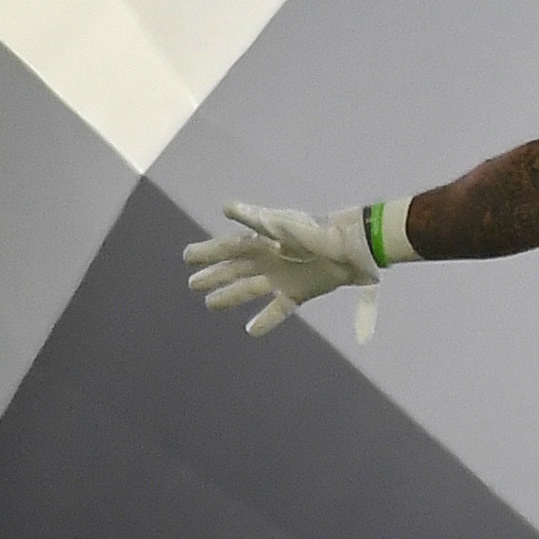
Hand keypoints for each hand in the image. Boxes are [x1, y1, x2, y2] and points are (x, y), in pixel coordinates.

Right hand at [184, 201, 380, 337]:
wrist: (352, 246)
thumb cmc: (316, 231)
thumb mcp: (282, 223)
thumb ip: (254, 219)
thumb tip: (225, 208)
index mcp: (262, 240)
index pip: (227, 247)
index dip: (207, 253)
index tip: (186, 258)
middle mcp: (269, 259)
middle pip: (234, 269)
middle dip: (213, 276)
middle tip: (192, 284)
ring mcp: (282, 277)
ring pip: (249, 289)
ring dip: (230, 296)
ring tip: (210, 304)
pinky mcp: (299, 293)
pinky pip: (277, 310)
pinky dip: (265, 320)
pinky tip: (250, 331)